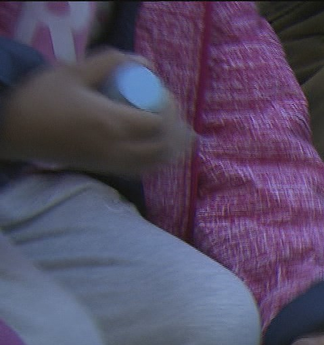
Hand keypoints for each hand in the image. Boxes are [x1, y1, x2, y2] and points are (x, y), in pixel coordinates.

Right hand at [0, 49, 193, 176]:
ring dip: (172, 146)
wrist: (14, 130)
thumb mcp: (74, 70)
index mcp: (111, 123)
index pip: (159, 123)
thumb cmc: (42, 97)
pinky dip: (158, 158)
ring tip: (173, 128)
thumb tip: (147, 64)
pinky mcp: (106, 170)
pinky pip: (143, 170)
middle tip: (169, 109)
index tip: (163, 92)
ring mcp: (113, 164)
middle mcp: (117, 149)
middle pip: (165, 147)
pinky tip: (157, 144)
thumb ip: (110, 62)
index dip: (170, 109)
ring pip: (157, 163)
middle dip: (176, 128)